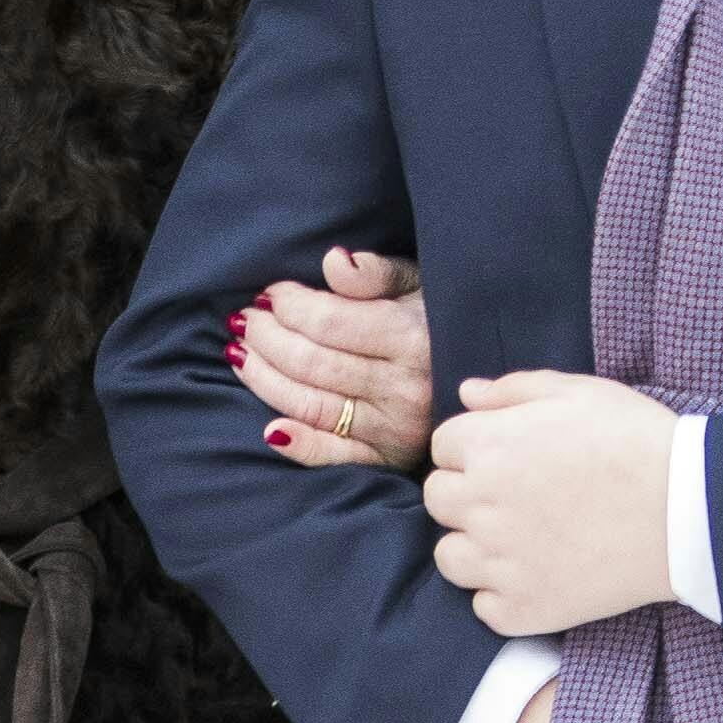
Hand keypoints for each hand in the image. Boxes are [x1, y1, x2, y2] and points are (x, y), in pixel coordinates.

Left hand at [234, 247, 431, 468]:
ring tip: (241, 353)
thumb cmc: (440, 321)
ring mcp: (395, 429)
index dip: (289, 305)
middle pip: (311, 363)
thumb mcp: (420, 284)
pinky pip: (334, 456)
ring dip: (264, 378)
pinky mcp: (388, 460)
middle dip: (267, 337)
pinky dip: (299, 445)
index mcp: (412, 338)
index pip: (328, 323)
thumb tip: (332, 261)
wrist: (481, 375)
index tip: (269, 293)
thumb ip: (375, 273)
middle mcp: (404, 389)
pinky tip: (270, 428)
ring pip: (310, 405)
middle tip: (245, 320)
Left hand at [425, 368, 676, 633]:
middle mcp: (481, 505)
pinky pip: (484, 607)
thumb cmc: (638, 440)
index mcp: (488, 446)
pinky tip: (541, 574)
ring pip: (451, 558)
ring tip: (523, 539)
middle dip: (469, 494)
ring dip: (476, 547)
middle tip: (520, 496)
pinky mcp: (523, 609)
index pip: (443, 447)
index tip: (512, 455)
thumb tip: (466, 395)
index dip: (475, 447)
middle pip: (440, 500)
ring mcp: (499, 562)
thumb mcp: (579, 393)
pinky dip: (505, 595)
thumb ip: (514, 390)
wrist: (689, 510)